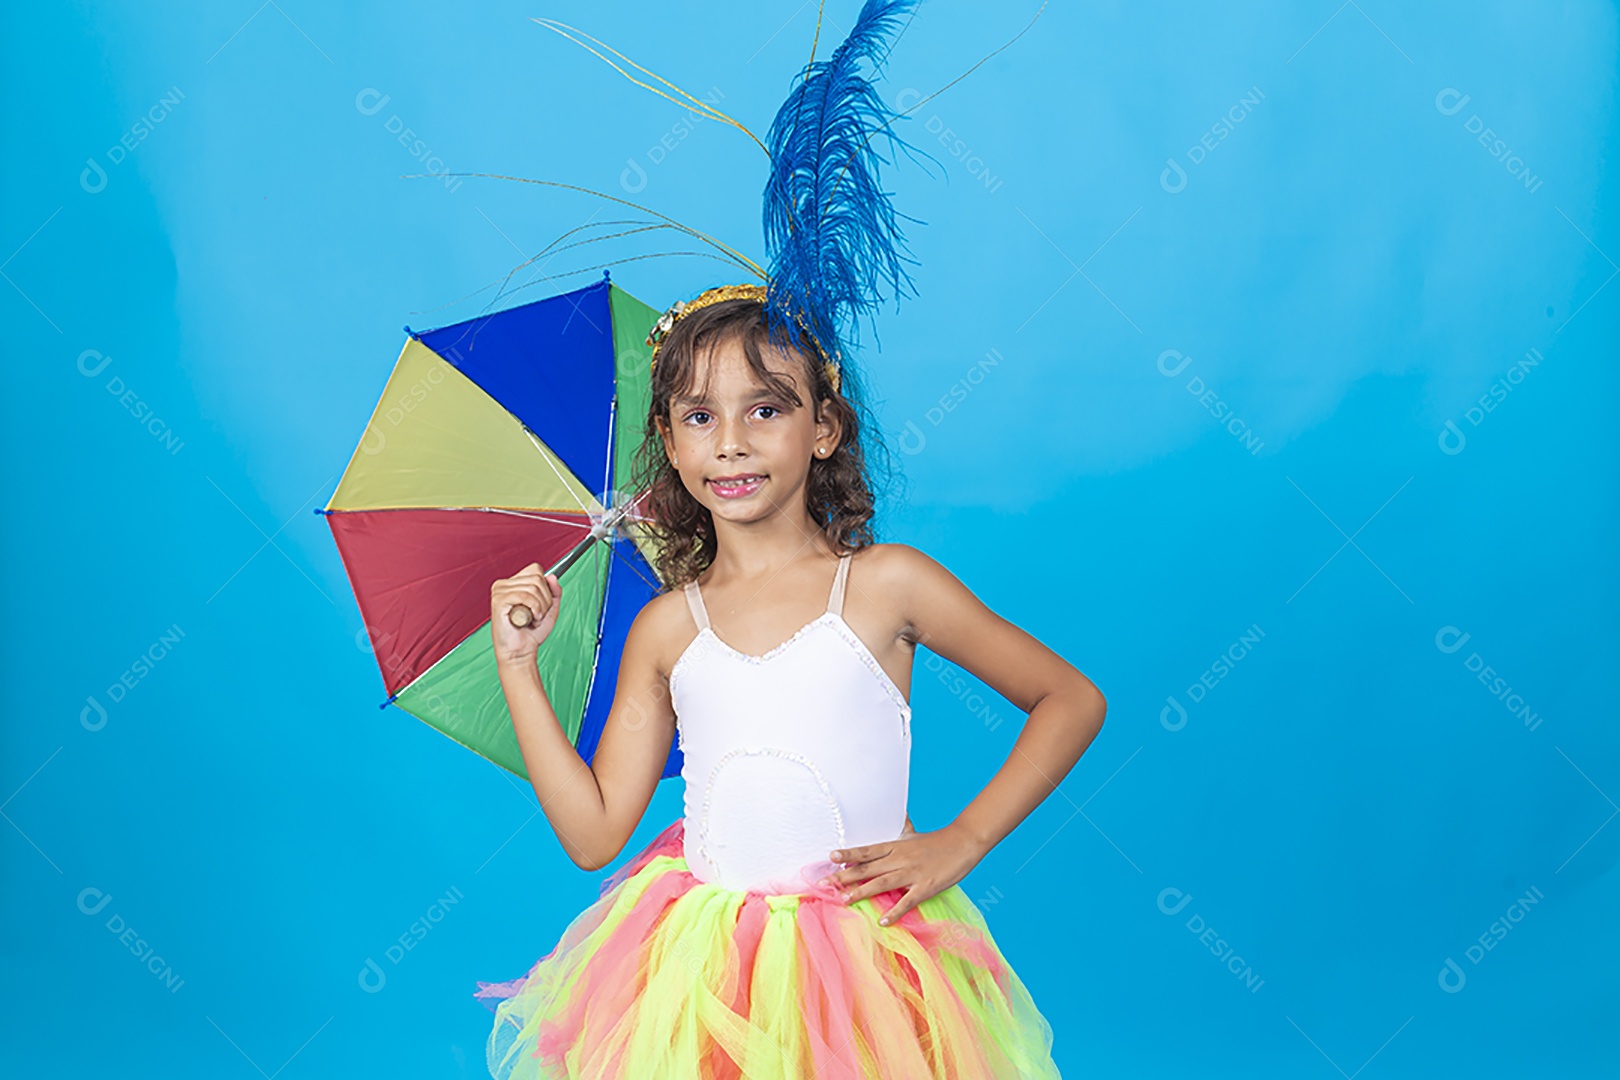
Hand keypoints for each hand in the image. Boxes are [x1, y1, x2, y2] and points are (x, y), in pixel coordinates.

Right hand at [490, 563, 560, 666]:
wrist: (521, 651)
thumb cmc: (532, 632)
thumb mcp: (550, 608)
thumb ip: (554, 591)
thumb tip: (552, 576)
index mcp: (513, 583)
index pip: (536, 570)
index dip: (546, 587)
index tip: (542, 604)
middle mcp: (504, 584)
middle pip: (537, 578)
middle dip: (545, 599)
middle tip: (538, 614)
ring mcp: (499, 591)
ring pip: (533, 587)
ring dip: (540, 607)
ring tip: (533, 619)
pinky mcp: (498, 601)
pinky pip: (525, 596)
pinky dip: (534, 609)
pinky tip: (530, 619)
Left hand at [820, 822, 986, 926]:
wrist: (964, 841)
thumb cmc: (938, 840)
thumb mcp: (913, 834)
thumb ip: (900, 829)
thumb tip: (894, 816)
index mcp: (895, 845)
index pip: (866, 850)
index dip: (848, 853)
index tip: (829, 857)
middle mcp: (899, 858)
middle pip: (867, 868)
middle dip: (844, 876)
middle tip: (823, 884)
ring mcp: (912, 873)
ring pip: (881, 883)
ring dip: (861, 892)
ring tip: (843, 900)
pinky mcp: (926, 886)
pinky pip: (907, 900)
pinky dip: (895, 911)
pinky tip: (883, 921)